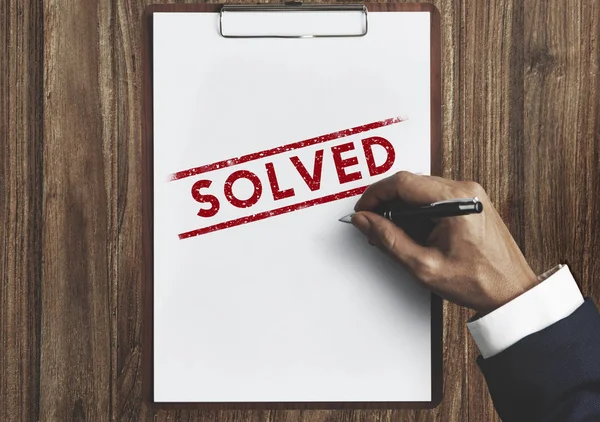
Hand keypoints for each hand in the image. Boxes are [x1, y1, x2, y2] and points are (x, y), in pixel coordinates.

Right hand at [352, 171, 537, 314]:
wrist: (511, 292)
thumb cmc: (478, 282)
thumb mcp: (423, 266)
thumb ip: (388, 239)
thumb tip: (365, 221)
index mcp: (456, 200)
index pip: (402, 182)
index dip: (375, 195)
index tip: (363, 210)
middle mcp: (465, 190)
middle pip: (411, 183)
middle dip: (386, 202)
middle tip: (373, 225)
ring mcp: (470, 194)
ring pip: (421, 190)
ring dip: (402, 208)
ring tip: (394, 234)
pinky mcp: (471, 202)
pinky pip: (434, 197)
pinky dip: (417, 211)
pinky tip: (413, 232)